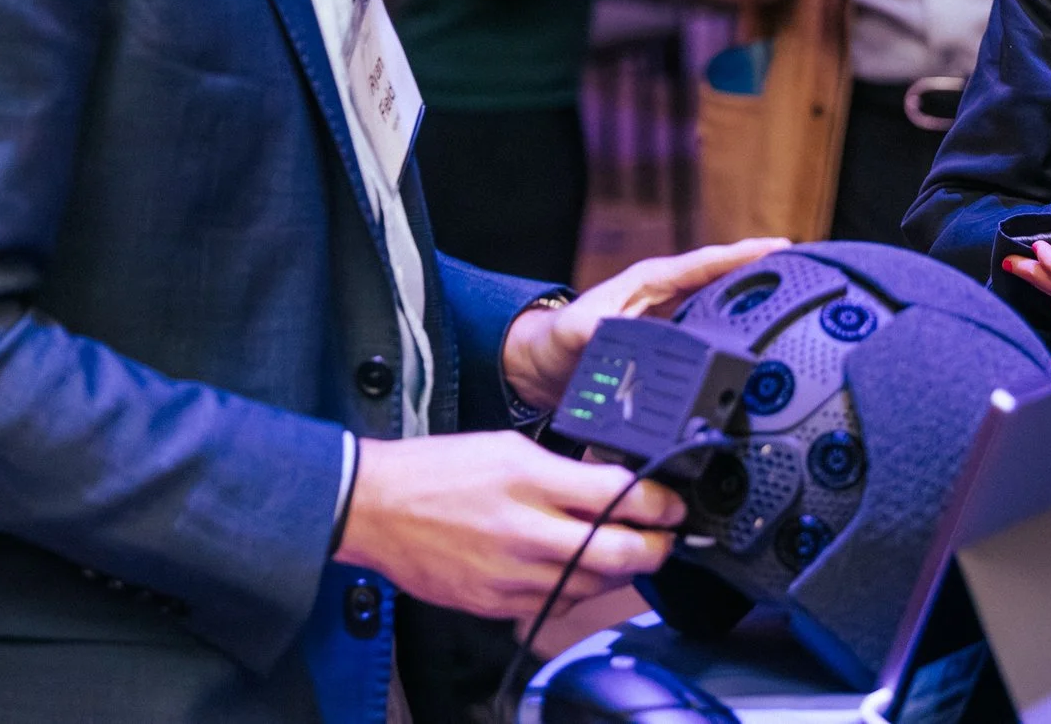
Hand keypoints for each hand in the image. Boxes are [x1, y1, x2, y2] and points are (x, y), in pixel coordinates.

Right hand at [333, 430, 683, 618]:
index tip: (675, 504)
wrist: (375, 508)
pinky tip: (580, 570)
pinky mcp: (496, 604)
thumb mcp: (509, 446)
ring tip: (631, 552)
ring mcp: (512, 575)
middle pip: (619, 552)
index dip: (660, 503)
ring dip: (622, 570)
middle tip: (668, 537)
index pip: (618, 496)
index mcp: (530, 481)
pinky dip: (578, 588)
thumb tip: (615, 486)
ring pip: (594, 584)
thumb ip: (564, 470)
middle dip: (657, 547)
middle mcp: (525, 532)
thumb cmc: (439, 470)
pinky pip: (557, 603)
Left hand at [502, 238, 788, 411]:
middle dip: (762, 271)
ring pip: (721, 303)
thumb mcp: (572, 334)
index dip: (742, 256)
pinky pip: (711, 330)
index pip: (705, 263)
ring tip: (797, 297)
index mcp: (650, 282)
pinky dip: (736, 328)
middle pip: (723, 278)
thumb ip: (591, 332)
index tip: (779, 247)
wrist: (541, 369)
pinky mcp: (671, 342)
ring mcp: (671, 317)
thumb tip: (612, 333)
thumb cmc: (555, 343)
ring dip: (754, 299)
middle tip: (806, 269)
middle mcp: (665, 295)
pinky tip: (761, 337)